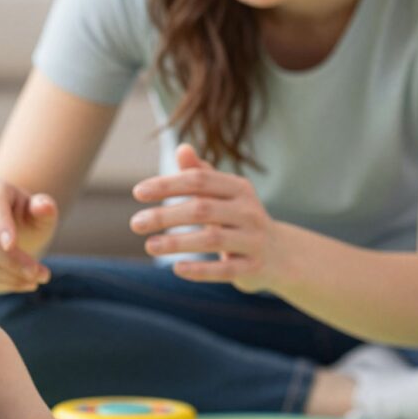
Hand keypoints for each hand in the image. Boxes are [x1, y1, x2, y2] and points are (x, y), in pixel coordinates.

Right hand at [0, 177, 58, 292]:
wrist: (12, 228)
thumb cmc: (27, 216)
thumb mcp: (39, 209)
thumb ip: (44, 207)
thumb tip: (44, 206)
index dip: (1, 226)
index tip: (12, 245)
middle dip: (11, 261)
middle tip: (39, 273)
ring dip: (12, 276)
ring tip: (39, 278)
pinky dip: (7, 284)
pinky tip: (26, 283)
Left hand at [130, 144, 281, 292]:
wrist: (281, 254)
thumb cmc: (240, 219)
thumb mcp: (224, 195)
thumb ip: (201, 174)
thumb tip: (182, 148)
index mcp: (239, 188)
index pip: (199, 180)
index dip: (168, 185)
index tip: (138, 193)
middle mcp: (248, 211)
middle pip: (202, 209)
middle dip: (165, 216)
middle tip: (136, 223)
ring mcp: (253, 240)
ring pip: (212, 240)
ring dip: (177, 243)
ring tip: (149, 246)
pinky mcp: (253, 267)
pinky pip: (224, 269)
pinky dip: (200, 270)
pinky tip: (176, 269)